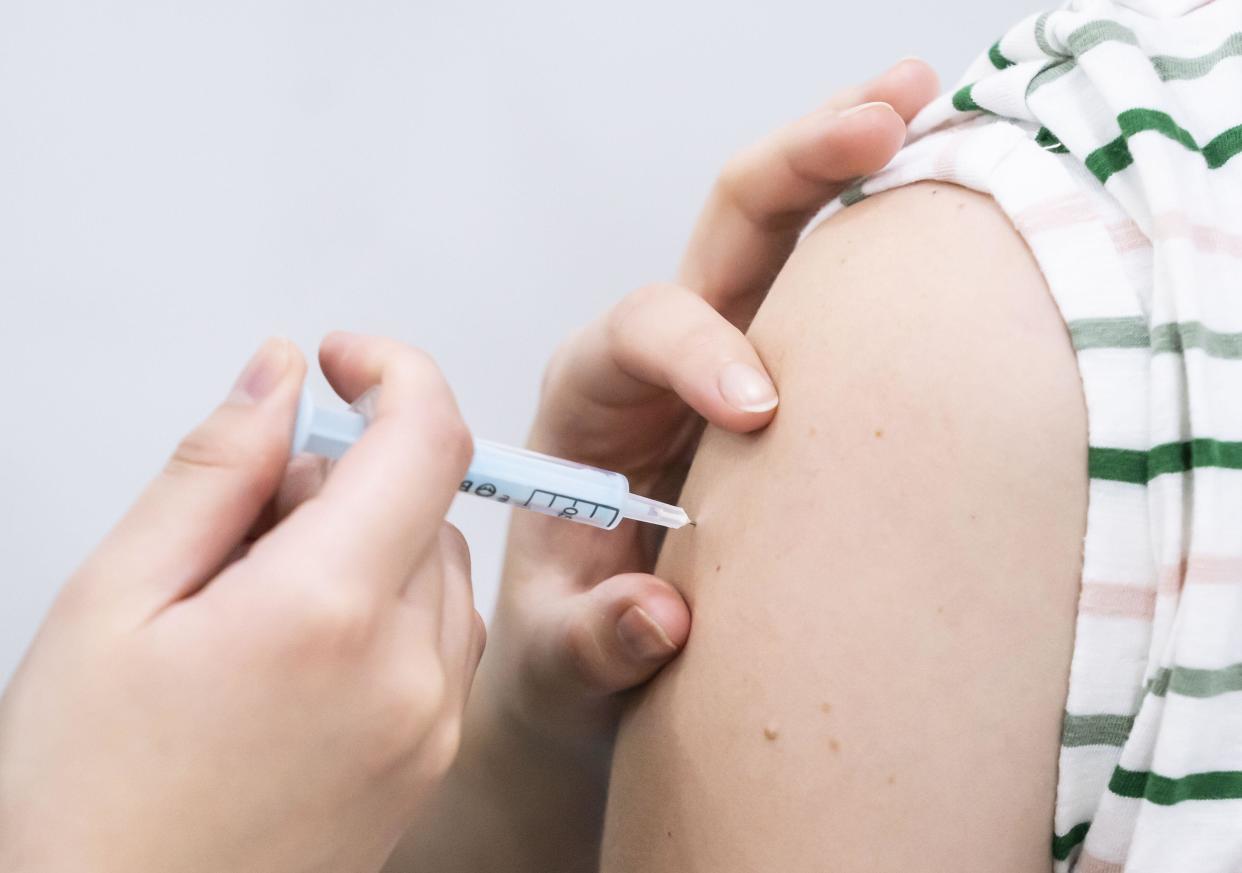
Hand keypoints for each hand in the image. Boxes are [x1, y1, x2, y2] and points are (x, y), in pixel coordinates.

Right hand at [0, 334, 485, 872]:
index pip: (425, 440)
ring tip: (257, 606)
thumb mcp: (114, 602)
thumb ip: (214, 471)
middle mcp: (406, 673)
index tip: (344, 362)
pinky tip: (299, 655)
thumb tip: (278, 377)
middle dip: (347, 480)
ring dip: (369, 547)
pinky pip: (442, 642)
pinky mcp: (428, 764)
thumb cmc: (84, 802)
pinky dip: (387, 611)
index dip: (394, 373)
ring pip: (438, 571)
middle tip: (241, 529)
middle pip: (426, 504)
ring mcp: (429, 727)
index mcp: (326, 614)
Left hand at [389, 58, 938, 872]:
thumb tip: (659, 621)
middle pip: (723, 233)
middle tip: (884, 114)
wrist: (588, 670)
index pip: (638, 333)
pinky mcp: (789, 382)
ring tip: (919, 97)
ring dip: (848, 161)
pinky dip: (882, 230)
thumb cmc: (564, 656)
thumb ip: (589, 644)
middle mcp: (661, 360)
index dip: (698, 351)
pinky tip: (941, 186)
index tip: (761, 409)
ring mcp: (731, 360)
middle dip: (796, 168)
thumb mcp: (558, 666)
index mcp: (589, 404)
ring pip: (784, 235)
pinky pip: (831, 292)